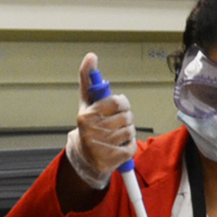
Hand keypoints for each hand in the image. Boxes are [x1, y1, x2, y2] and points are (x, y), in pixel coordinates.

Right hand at [65, 53, 136, 188]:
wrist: (85, 157)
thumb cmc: (89, 125)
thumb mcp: (87, 102)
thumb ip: (89, 79)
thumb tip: (91, 56)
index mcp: (86, 115)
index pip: (117, 102)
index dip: (123, 103)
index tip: (120, 106)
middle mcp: (90, 131)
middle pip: (126, 117)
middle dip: (127, 118)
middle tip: (118, 122)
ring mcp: (100, 147)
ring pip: (130, 131)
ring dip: (128, 132)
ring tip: (117, 135)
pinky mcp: (109, 160)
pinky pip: (131, 148)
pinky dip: (129, 146)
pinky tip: (119, 146)